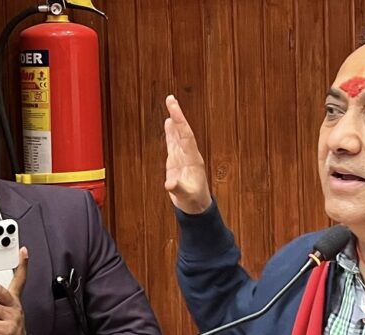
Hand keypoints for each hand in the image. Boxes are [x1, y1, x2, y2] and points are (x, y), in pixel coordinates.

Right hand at [164, 95, 211, 213]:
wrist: (196, 206)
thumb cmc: (193, 200)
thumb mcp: (186, 195)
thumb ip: (178, 188)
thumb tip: (169, 184)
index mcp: (193, 159)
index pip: (186, 137)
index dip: (180, 123)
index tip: (174, 110)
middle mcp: (189, 154)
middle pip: (183, 130)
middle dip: (177, 114)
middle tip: (170, 98)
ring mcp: (183, 156)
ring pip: (178, 134)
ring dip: (175, 119)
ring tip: (171, 103)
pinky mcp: (177, 160)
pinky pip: (174, 142)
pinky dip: (171, 132)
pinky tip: (168, 122)